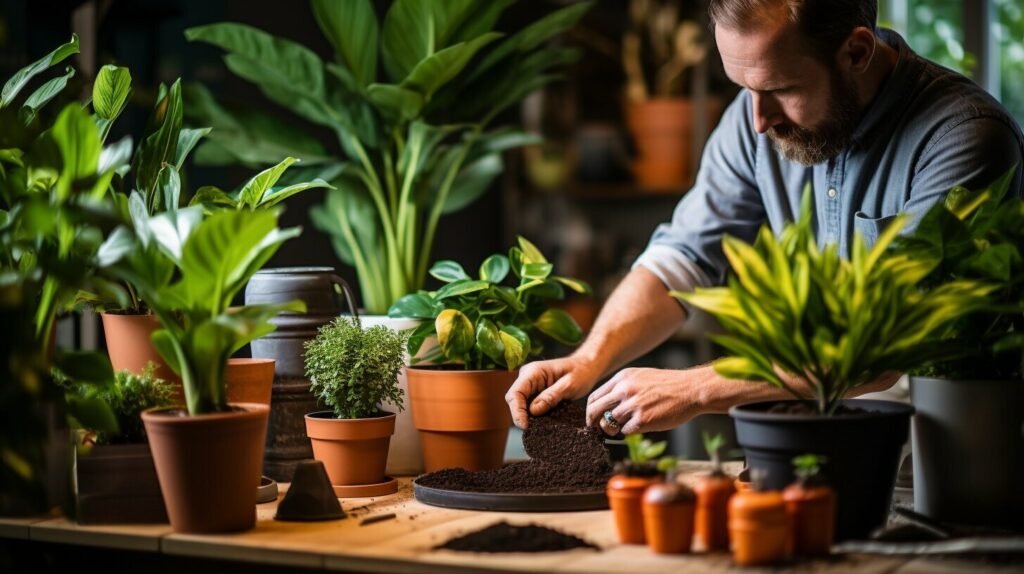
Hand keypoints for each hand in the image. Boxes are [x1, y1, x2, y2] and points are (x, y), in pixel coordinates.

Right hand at [505, 356, 603, 428]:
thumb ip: (551, 396)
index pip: (515, 393)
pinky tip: (542, 423)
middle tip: (532, 430)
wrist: (587, 367)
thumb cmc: (581, 372)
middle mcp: (527, 377)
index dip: (517, 411)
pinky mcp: (536, 393)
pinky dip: (533, 416)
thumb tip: (533, 411)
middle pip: (514, 400)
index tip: (525, 426)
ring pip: (520, 405)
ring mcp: (530, 385)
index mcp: (533, 371)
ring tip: (538, 428)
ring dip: (527, 417)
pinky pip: (529, 406)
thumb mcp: (570, 385)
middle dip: (520, 416)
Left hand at [586, 367, 705, 434]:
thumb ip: (623, 387)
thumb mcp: (641, 376)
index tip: (593, 418)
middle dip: (593, 423)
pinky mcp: (642, 420)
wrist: (690, 390)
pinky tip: (642, 425)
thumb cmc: (668, 385)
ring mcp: (633, 405)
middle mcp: (624, 390)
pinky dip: (631, 431)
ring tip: (624, 427)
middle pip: (595, 411)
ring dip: (613, 429)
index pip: (594, 397)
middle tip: (597, 429)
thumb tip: (607, 404)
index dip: (591, 410)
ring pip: (608, 423)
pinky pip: (626, 431)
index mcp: (622, 378)